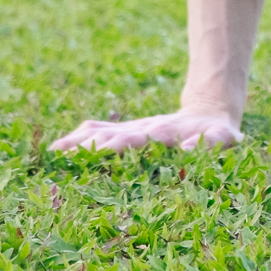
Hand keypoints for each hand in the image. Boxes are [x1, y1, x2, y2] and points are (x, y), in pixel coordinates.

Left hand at [49, 109, 240, 152]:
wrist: (212, 114)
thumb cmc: (163, 133)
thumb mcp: (130, 133)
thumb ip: (95, 138)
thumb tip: (53, 148)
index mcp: (138, 133)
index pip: (107, 139)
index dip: (85, 147)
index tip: (60, 156)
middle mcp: (159, 131)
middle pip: (134, 137)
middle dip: (114, 145)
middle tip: (93, 154)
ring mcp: (188, 133)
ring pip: (171, 135)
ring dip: (156, 139)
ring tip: (141, 140)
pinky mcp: (218, 136)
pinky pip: (213, 140)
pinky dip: (202, 144)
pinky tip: (192, 150)